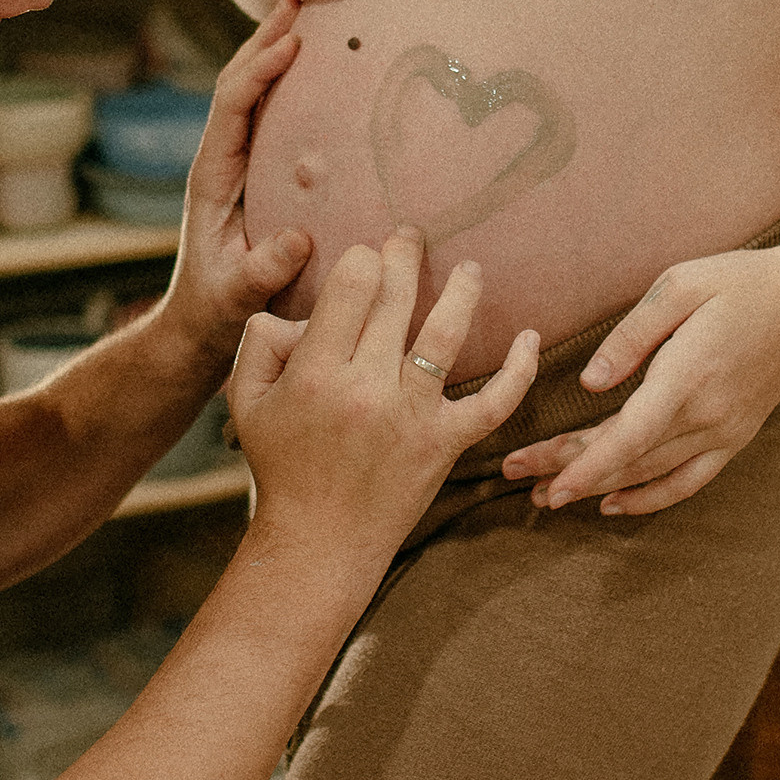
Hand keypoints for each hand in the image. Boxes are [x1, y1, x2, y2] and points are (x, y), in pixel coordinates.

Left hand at [162, 0, 314, 352]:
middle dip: (267, 36)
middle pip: (239, 80)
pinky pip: (271, 112)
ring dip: (277, 47)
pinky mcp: (256, 170)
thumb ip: (264, 270)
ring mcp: (237, 160)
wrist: (199, 326)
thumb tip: (297, 240)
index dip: (258, 71)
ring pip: (254, 89)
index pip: (230, 105)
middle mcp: (221, 157)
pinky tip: (320, 61)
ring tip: (311, 7)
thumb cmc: (218, 312)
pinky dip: (291, 78)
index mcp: (213, 174)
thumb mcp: (239, 296)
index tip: (292, 42)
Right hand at [230, 231, 539, 551]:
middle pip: (396, 298)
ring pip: (446, 335)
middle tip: (411, 237)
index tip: (366, 258)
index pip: (352, 286)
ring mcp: (411, 416)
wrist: (319, 543)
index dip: (362, 260)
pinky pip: (494, 402)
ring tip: (469, 268)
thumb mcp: (248, 401)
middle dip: (405, 255)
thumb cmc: (281, 466)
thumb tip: (300, 309)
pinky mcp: (445, 444)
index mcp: (316, 372)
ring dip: (462, 291)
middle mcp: (365, 388)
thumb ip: (261, 342)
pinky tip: (531, 336)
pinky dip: (519, 370)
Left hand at [501, 246, 779, 519]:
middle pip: (628, 458)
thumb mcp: (680, 286)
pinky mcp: (736, 437)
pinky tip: (615, 504)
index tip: (548, 483)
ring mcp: (725, 432)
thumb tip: (590, 382)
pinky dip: (651, 498)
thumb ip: (631, 335)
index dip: (584, 465)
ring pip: (652, 474)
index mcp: (688, 375)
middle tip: (518, 477)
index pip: (628, 435)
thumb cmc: (739, 281)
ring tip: (549, 495)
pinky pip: (689, 481)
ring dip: (600, 488)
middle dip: (569, 471)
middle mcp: (708, 415)